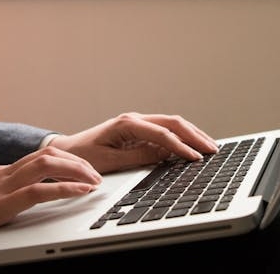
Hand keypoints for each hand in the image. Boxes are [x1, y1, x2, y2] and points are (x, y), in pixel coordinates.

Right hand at [0, 147, 101, 272]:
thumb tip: (48, 193)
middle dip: (78, 162)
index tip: (89, 171)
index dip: (71, 160)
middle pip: (48, 154)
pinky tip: (79, 193)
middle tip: (97, 176)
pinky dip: (64, 189)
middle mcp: (2, 175)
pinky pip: (37, 191)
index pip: (43, 155)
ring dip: (76, 171)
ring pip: (45, 165)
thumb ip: (19, 196)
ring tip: (93, 182)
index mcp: (4, 174)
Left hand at [49, 112, 218, 173]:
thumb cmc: (82, 155)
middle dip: (195, 135)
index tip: (195, 157)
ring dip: (192, 134)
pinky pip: (165, 131)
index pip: (162, 133)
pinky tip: (193, 146)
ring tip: (209, 147)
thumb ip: (137, 157)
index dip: (181, 146)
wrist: (67, 151)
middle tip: (212, 149)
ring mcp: (138, 123)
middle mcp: (134, 119)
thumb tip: (162, 155)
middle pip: (173, 122)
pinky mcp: (139, 131)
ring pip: (172, 124)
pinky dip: (182, 138)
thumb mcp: (109, 161)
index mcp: (127, 124)